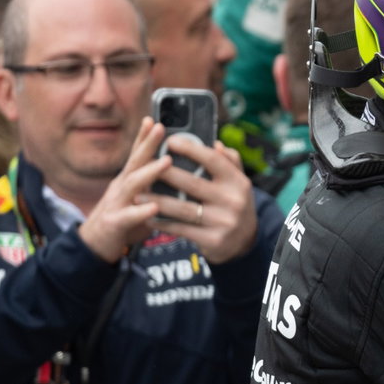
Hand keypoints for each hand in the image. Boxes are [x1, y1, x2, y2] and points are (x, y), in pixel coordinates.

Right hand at [79, 119, 170, 263]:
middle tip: (161, 127)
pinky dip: (141, 211)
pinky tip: (154, 208)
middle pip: (134, 162)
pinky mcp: (114, 223)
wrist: (95, 245)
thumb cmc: (123, 219)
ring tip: (167, 161)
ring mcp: (115, 204)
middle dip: (147, 144)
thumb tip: (178, 171)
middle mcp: (120, 187)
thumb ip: (154, 185)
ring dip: (149, 172)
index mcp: (128, 180)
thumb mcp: (138, 197)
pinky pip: (128, 216)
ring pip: (131, 185)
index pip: (136, 155)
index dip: (144, 137)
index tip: (154, 118)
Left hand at [144, 134, 258, 263]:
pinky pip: (182, 229)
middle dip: (165, 174)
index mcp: (238, 182)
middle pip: (193, 184)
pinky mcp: (213, 240)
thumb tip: (216, 144)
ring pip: (183, 209)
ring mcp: (223, 222)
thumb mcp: (240, 183)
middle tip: (145, 166)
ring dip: (157, 201)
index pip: (213, 160)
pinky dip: (163, 223)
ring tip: (138, 195)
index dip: (191, 149)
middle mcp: (233, 201)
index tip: (170, 141)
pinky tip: (149, 217)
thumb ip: (230, 162)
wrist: (245, 242)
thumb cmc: (235, 204)